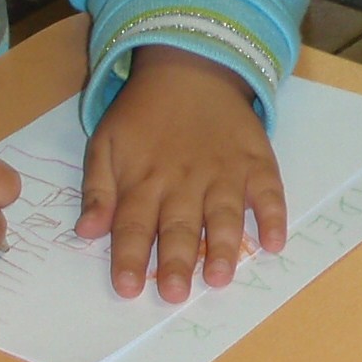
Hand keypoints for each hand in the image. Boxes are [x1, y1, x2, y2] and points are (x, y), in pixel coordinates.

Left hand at [77, 45, 284, 301]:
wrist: (191, 67)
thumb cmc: (143, 114)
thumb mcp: (105, 142)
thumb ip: (97, 189)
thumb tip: (87, 231)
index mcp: (143, 180)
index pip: (132, 225)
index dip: (129, 257)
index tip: (127, 288)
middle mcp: (184, 181)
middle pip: (178, 227)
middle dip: (175, 262)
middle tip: (173, 294)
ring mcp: (224, 172)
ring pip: (223, 215)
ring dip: (221, 246)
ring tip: (218, 277)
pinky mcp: (256, 162)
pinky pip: (268, 192)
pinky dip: (273, 217)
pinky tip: (274, 242)